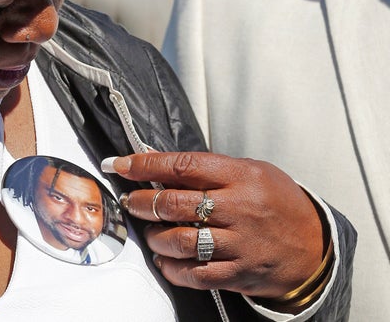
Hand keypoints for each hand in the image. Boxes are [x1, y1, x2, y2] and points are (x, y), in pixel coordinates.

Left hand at [104, 152, 326, 299]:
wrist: (316, 246)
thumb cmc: (280, 203)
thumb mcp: (253, 171)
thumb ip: (210, 168)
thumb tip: (161, 162)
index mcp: (240, 176)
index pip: (183, 165)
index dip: (145, 164)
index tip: (121, 164)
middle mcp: (238, 208)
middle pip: (175, 203)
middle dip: (141, 202)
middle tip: (130, 201)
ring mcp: (238, 243)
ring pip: (180, 240)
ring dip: (155, 236)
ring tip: (150, 231)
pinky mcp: (237, 272)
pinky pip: (194, 274)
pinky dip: (172, 268)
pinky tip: (164, 259)